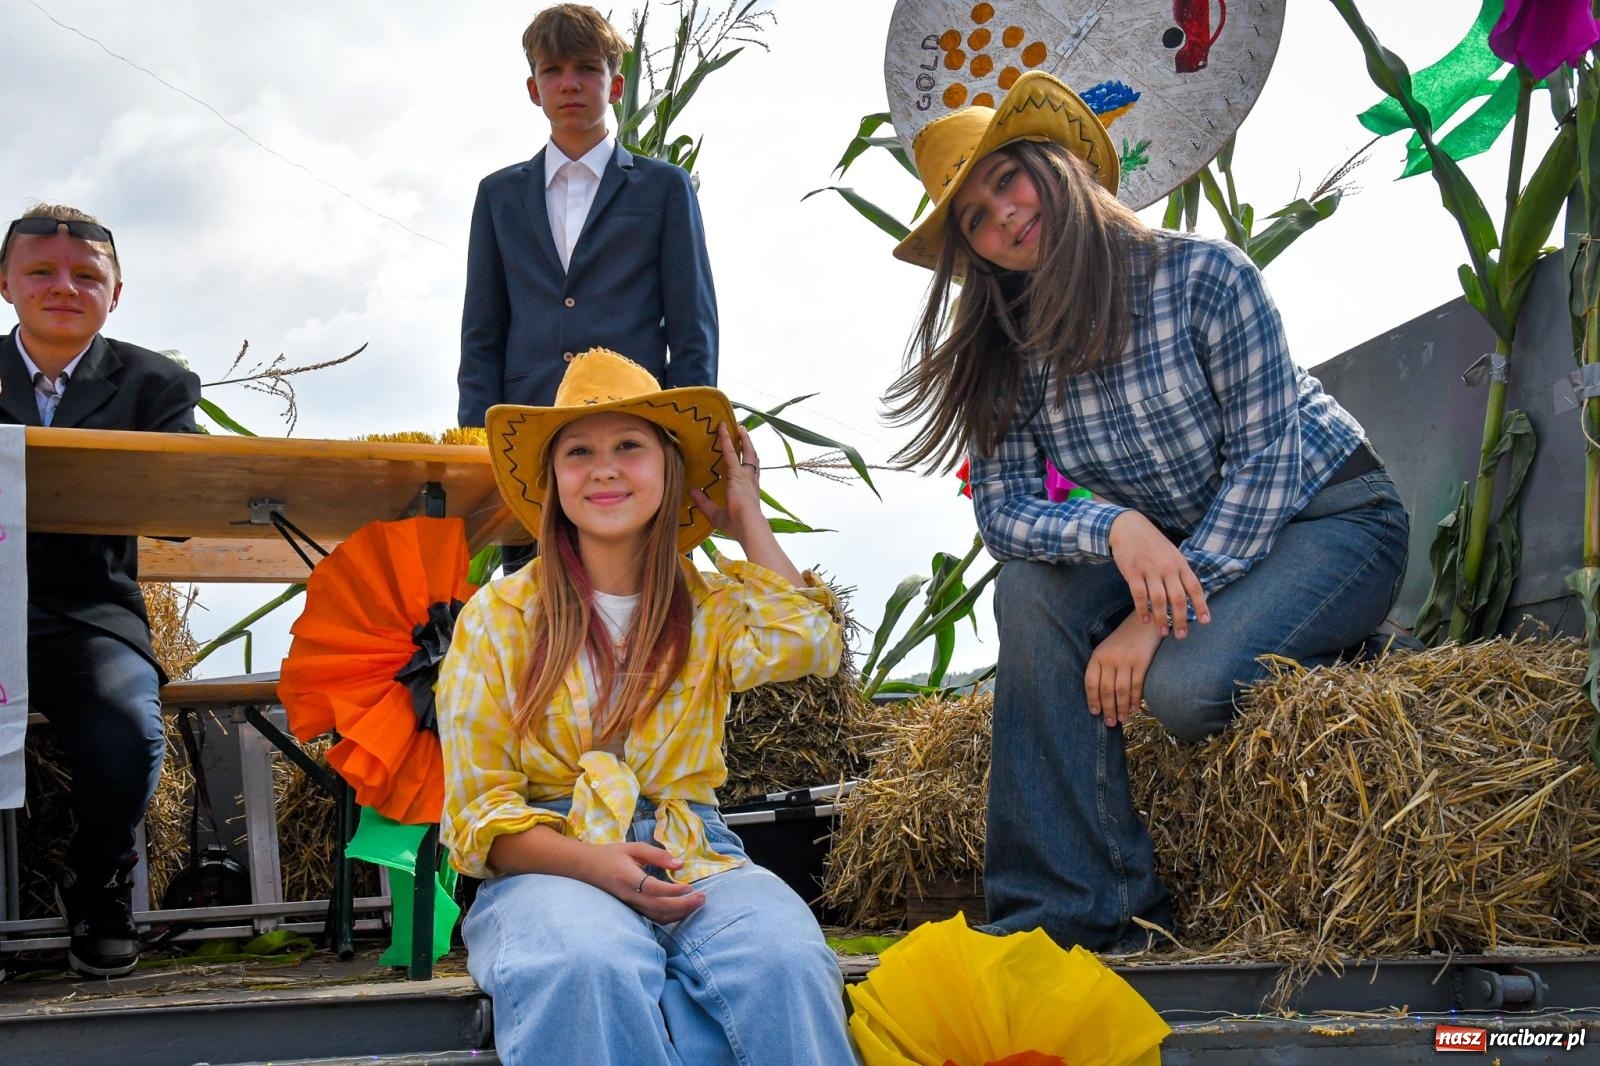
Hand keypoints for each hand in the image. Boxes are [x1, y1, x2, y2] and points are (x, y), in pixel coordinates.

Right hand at [581, 841, 705, 922]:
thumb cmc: (611, 855)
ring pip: (657, 916)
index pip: (652, 888)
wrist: (587, 868)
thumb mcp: (633, 847)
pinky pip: (653, 918)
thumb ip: (657, 855)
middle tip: (703, 898)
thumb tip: (679, 864)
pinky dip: (671, 916)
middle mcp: (629, 895)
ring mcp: (630, 905)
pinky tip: (683, 909)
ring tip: (697, 903)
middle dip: (683, 906)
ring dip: (680, 913)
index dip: (671, 891)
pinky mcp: (633, 910)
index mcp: (628, 877)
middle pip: (658, 907)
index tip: (689, 887)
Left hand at [690, 422, 762, 542]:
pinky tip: (721, 429)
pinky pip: (730, 452)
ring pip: (746, 452)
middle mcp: (750, 480)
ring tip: (738, 427)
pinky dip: (725, 439)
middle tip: (742, 432)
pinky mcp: (738, 473)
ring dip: (742, 438)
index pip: (748, 472)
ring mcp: (746, 475)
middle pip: (751, 458)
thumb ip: (704, 502)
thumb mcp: (715, 514)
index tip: (743, 453)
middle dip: (748, 445)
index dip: (746, 462)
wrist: (748, 525)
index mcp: (748, 491)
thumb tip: (691, 491)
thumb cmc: (736, 525)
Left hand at [1085, 613, 1163, 726]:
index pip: (1091, 681)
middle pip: (1106, 689)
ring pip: (1121, 690)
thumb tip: (1102, 695)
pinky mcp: (1142, 661)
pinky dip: (1136, 699)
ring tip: (1122, 719)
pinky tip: (1135, 708)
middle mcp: (1110, 658)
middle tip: (1110, 723)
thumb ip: (1103, 667)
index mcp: (1098, 655)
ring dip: (1122, 707)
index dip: (1092, 699)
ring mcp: (1126, 659)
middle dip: (1108, 708)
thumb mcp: (1108, 649)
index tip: (1095, 712)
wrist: (1147, 621)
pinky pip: (1137, 685)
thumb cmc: (1126, 638)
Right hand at [1107, 510, 1209, 637]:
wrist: (1129, 527)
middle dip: (1181, 619)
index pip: (1194, 587)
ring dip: (1162, 618)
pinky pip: (1140, 595)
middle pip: (1178, 598)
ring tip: (1163, 632)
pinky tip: (1145, 620)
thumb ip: (1180, 572)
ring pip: (1159, 600)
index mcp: (1180, 563)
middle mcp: (1167, 568)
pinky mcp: (1133, 572)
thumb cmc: (1152, 543)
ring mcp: (1150, 570)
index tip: (1206, 621)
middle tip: (1181, 635)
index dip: (1201, 605)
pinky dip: (1143, 610)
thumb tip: (1190, 595)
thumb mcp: (1172, 554)